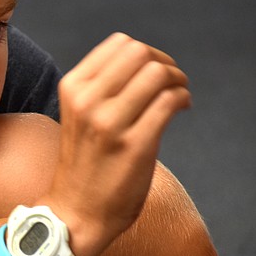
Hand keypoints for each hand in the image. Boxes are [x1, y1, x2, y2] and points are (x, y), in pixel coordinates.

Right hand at [47, 33, 190, 255]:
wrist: (75, 212)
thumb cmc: (83, 164)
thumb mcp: (79, 114)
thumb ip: (101, 87)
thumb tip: (143, 60)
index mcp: (72, 88)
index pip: (120, 44)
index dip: (146, 53)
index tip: (153, 71)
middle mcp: (88, 101)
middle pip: (141, 54)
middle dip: (165, 63)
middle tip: (172, 82)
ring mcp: (110, 124)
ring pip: (158, 74)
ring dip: (178, 80)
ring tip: (179, 97)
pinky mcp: (135, 145)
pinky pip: (170, 102)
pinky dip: (183, 99)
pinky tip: (182, 109)